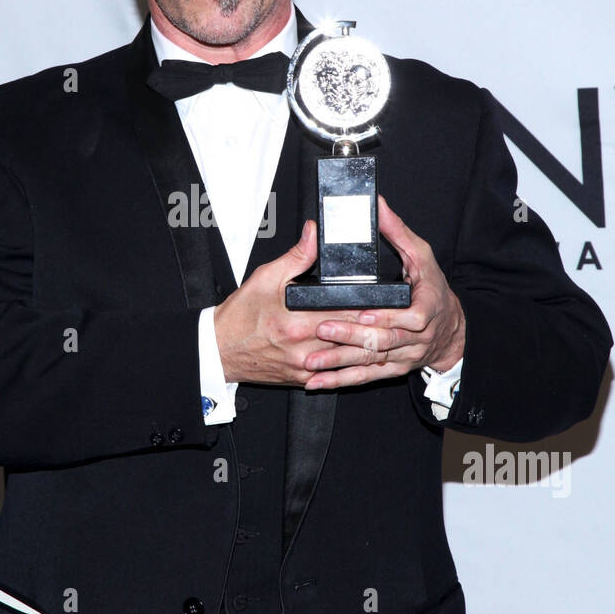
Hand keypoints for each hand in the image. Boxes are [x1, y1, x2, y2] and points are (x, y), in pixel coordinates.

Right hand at [214, 220, 380, 386]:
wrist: (219, 350)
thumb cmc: (239, 316)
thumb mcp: (266, 277)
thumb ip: (297, 256)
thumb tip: (314, 234)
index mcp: (298, 322)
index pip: (348, 314)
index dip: (372, 307)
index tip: (388, 301)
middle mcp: (305, 348)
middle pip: (353, 337)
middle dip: (375, 327)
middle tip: (395, 318)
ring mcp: (306, 367)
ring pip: (349, 358)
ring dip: (367, 347)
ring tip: (385, 336)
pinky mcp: (303, 379)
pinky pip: (334, 374)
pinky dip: (349, 364)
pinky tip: (361, 355)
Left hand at [301, 196, 465, 390]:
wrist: (451, 328)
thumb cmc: (434, 289)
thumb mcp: (422, 255)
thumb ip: (398, 231)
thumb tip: (379, 205)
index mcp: (424, 308)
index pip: (409, 318)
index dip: (387, 316)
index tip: (364, 312)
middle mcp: (414, 337)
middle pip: (383, 340)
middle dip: (352, 337)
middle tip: (323, 331)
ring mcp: (402, 356)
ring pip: (370, 361)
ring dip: (340, 363)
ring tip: (312, 362)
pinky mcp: (391, 368)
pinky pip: (364, 376)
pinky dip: (340, 380)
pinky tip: (317, 383)